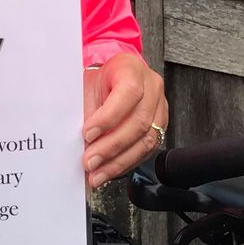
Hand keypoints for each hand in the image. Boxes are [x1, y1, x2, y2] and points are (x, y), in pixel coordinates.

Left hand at [82, 52, 167, 189]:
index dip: (108, 117)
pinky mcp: (161, 125)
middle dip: (111, 147)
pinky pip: (148, 149)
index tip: (87, 134)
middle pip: (139, 122)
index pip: (128, 93)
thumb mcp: (88, 84)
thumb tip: (82, 142)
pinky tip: (111, 170)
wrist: (116, 75)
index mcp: (133, 70)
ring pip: (147, 140)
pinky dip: (127, 163)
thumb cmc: (101, 78)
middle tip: (90, 161)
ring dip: (119, 161)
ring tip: (98, 174)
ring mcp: (160, 107)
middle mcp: (152, 88)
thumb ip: (87, 109)